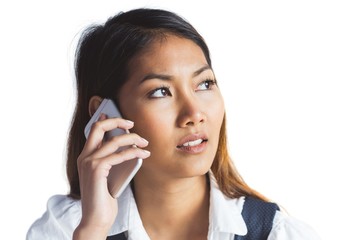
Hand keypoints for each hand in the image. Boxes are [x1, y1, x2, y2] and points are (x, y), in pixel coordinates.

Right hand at [73, 115, 149, 238]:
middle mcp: (84, 157)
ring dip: (133, 139)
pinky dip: (134, 152)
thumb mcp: (109, 174)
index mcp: (85, 156)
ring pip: (114, 141)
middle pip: (99, 127)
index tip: (124, 120)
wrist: (96, 219)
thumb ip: (113, 159)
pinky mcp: (96, 170)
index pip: (94, 130)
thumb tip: (128, 145)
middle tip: (132, 124)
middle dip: (117, 121)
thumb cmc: (104, 198)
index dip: (109, 120)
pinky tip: (143, 154)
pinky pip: (119, 155)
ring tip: (145, 143)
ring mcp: (89, 163)